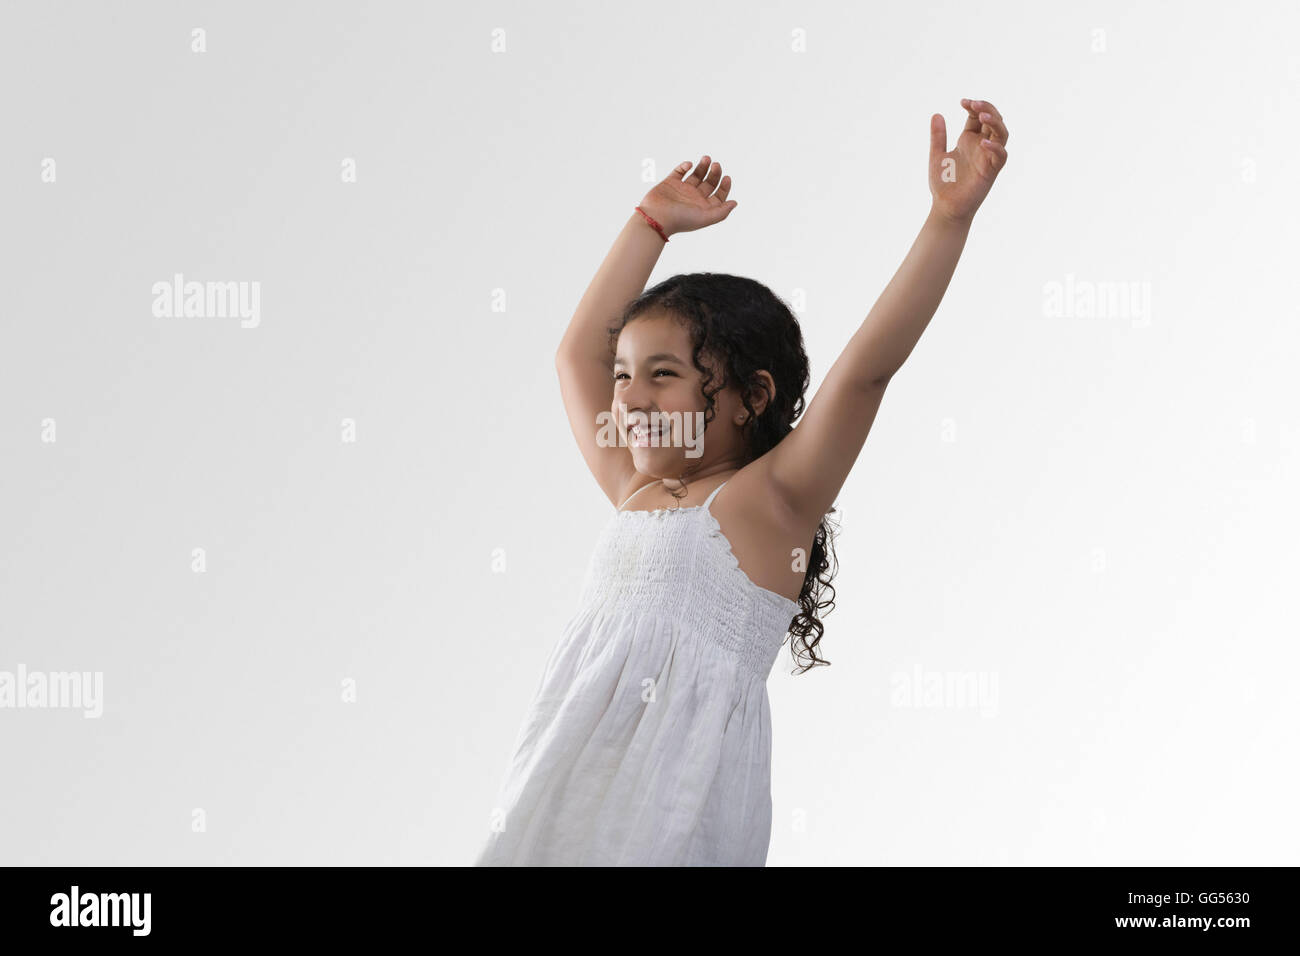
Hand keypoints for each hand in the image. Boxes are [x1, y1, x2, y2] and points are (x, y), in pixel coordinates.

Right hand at [637, 155, 737, 236]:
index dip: (724, 186)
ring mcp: (681, 190)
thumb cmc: (680, 220)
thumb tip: (734, 203)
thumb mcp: (705, 218)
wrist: (656, 217)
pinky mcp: (669, 183)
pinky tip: (689, 165)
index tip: (726, 177)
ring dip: (702, 166)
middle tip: (715, 164)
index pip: (718, 195)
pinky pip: (679, 171)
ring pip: (696, 175)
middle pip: (709, 182)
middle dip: (714, 173)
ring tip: (706, 158)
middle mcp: (693, 198)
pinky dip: (685, 166)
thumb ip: (721, 212)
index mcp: (703, 207)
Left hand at [929, 98, 1008, 224]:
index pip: (978, 116)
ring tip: (982, 115)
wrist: (945, 207)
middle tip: (973, 103)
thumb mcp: (937, 155)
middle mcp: (981, 146)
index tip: (963, 102)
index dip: (974, 106)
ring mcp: (988, 158)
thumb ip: (938, 136)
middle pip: (993, 120)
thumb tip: (937, 114)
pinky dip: (995, 147)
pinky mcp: (991, 171)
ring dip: (995, 122)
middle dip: (986, 108)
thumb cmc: (943, 183)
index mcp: (970, 140)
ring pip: (1002, 134)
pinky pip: (1001, 156)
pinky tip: (982, 143)